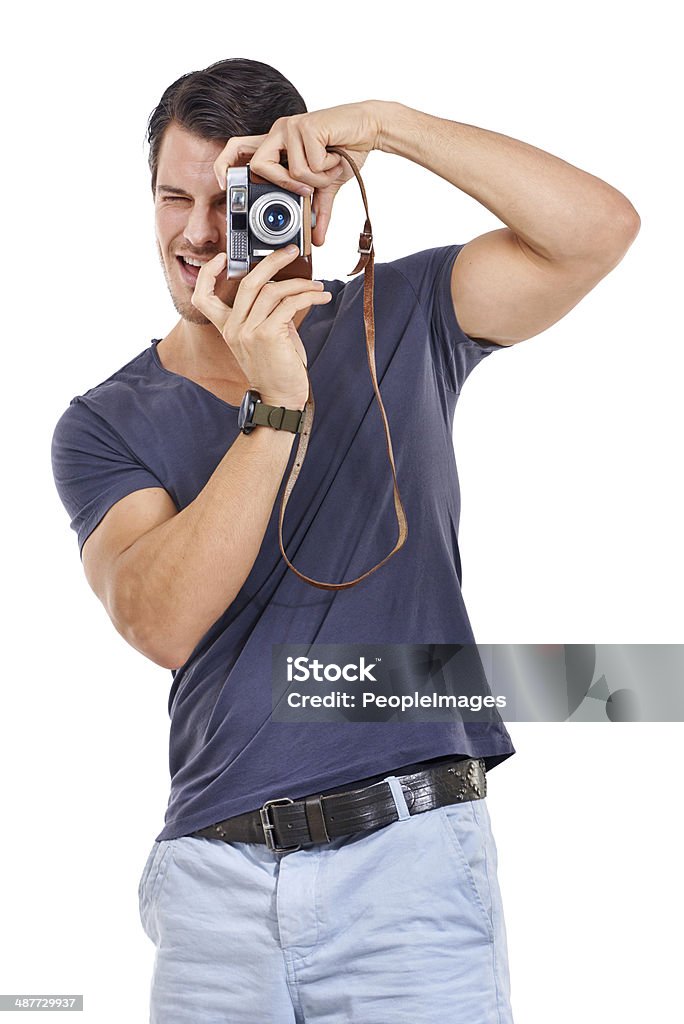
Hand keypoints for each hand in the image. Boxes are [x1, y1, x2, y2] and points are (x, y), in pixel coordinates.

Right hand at [190, 246, 331, 408]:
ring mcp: (248, 331)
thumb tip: (287, 288)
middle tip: (291, 252)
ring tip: (317, 286)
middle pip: (248, 282)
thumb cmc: (277, 370)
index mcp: (228, 328)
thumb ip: (268, 312)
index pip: (203, 298)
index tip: (222, 258)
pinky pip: (288, 304)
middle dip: (272, 261)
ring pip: (272, 290)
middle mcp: (234, 328)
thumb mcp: (265, 337)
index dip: (208, 274)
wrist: (280, 399)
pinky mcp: (267, 335)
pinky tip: (321, 298)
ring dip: (300, 284)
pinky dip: (308, 297)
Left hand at [213, 100, 383, 246]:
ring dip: (318, 177)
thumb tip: (318, 240)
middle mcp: (279, 133)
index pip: (237, 149)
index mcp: (277, 145)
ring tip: (331, 166)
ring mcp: (291, 127)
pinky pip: (310, 164)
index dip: (225, 166)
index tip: (223, 185)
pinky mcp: (306, 125)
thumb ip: (317, 210)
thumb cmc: (345, 151)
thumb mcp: (327, 185)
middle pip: (259, 166)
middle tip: (307, 190)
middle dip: (284, 184)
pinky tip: (336, 155)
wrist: (370, 128)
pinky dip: (328, 167)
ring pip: (293, 172)